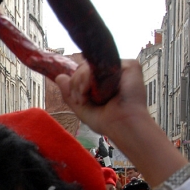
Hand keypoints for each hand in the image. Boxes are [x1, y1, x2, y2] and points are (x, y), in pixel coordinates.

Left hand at [56, 60, 184, 186]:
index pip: (83, 72)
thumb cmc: (107, 121)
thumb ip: (69, 93)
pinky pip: (103, 63)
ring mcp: (121, 68)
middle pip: (84, 66)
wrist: (123, 126)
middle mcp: (112, 73)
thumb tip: (59, 77)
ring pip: (90, 64)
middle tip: (80, 99)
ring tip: (85, 96)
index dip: (75, 82)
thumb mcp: (82, 107)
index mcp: (104, 81)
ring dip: (80, 80)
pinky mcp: (131, 66)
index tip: (77, 99)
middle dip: (75, 82)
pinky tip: (93, 89)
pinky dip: (90, 75)